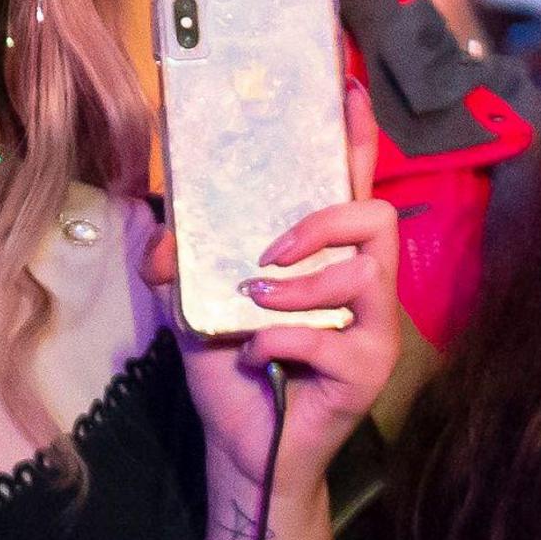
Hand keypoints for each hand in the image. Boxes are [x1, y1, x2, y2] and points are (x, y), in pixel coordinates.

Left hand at [150, 82, 404, 510]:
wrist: (243, 449)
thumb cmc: (231, 366)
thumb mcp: (192, 304)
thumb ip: (180, 263)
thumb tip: (161, 236)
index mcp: (325, 257)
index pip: (351, 186)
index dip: (355, 138)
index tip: (345, 89)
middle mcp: (362, 286)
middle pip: (378, 218)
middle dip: (323, 221)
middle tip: (270, 249)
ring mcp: (373, 330)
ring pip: (365, 274)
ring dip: (300, 286)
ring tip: (255, 303)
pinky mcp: (367, 372)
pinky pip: (329, 338)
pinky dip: (278, 340)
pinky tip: (254, 354)